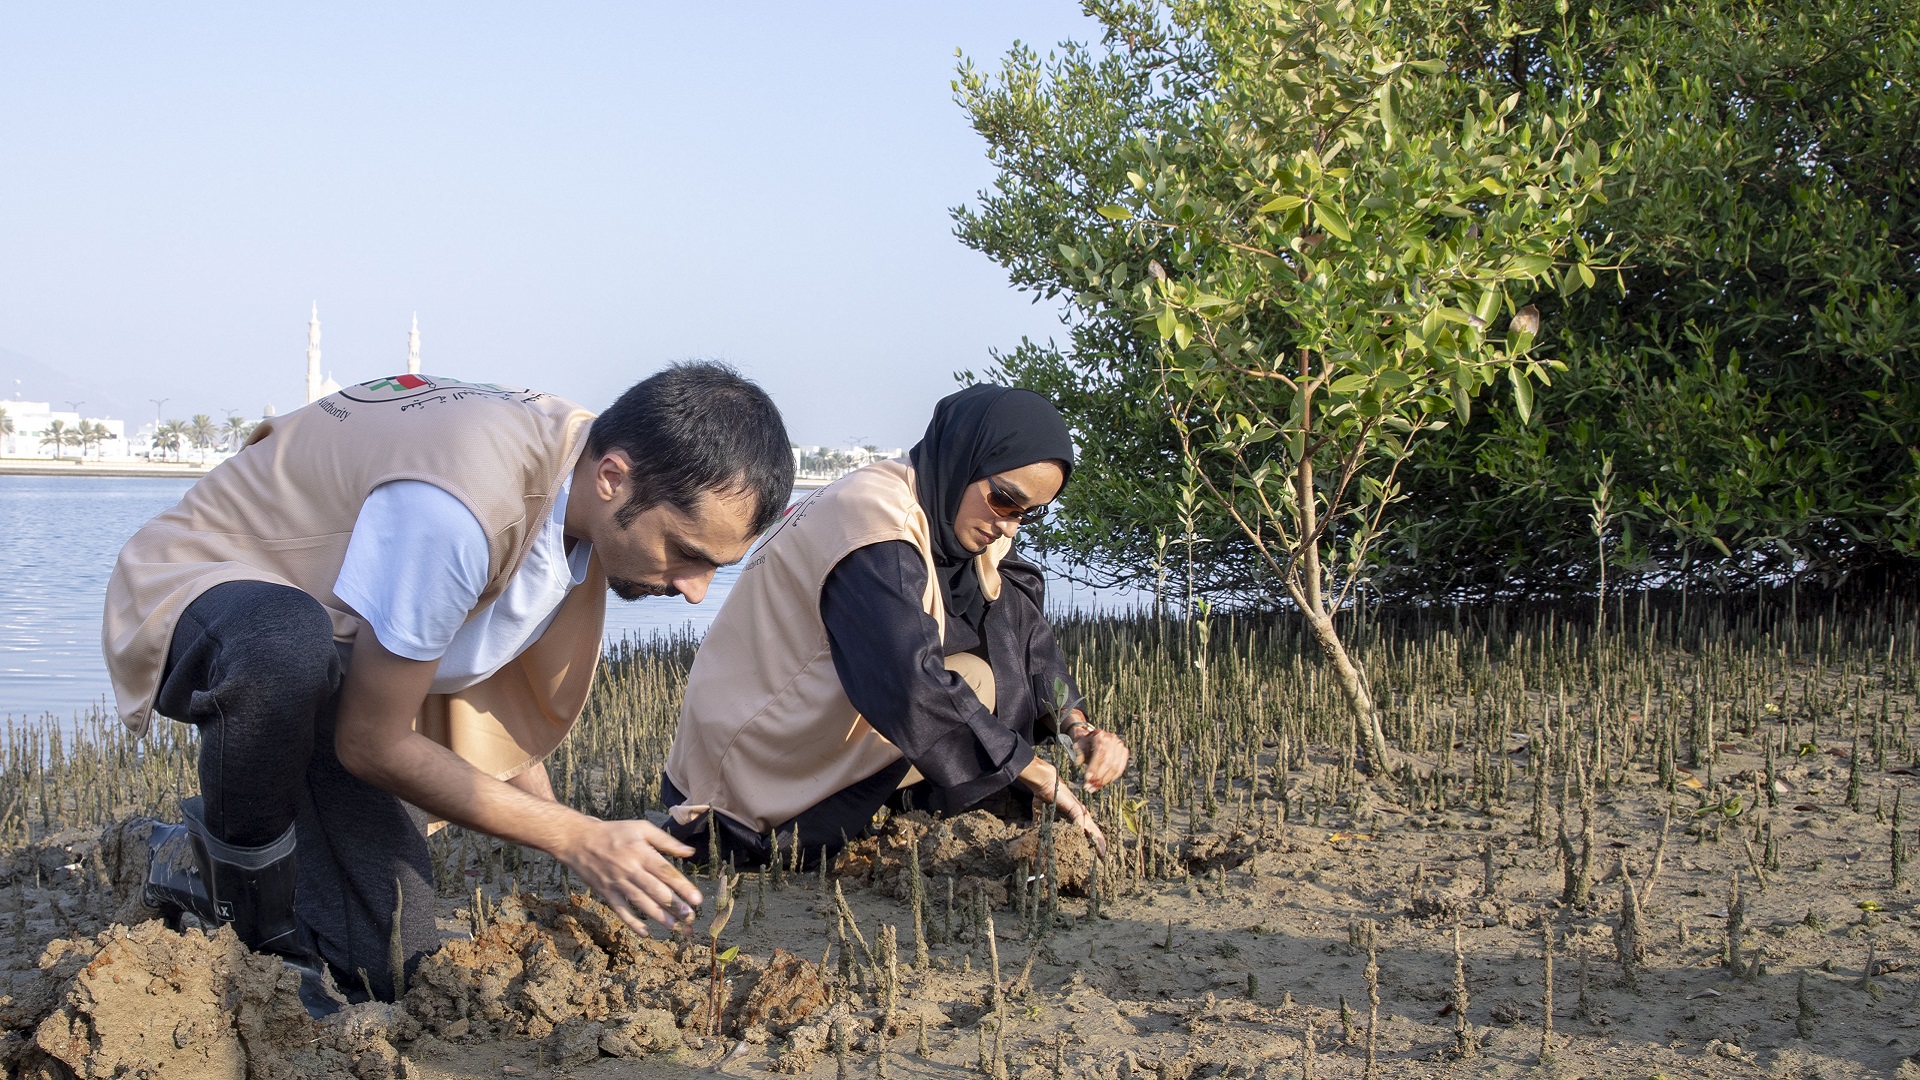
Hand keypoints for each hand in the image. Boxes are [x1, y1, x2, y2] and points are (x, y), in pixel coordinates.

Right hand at [552, 818, 703, 935]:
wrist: (579, 840)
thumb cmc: (614, 832)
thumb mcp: (641, 828)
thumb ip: (666, 841)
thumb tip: (690, 852)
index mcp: (641, 852)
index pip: (666, 872)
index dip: (682, 886)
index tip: (697, 899)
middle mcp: (630, 869)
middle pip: (656, 890)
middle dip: (674, 905)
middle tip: (690, 916)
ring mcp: (617, 883)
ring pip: (640, 902)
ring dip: (658, 916)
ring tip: (674, 926)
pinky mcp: (606, 893)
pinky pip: (621, 910)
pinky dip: (632, 922)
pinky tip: (645, 933)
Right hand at [1018, 756, 1107, 856]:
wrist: (1045, 783)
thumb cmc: (1045, 797)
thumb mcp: (1045, 816)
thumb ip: (1044, 825)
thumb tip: (1036, 835)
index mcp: (1075, 817)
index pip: (1086, 831)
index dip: (1091, 841)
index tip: (1095, 853)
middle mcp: (1080, 815)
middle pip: (1093, 832)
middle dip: (1098, 844)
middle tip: (1103, 856)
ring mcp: (1079, 812)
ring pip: (1092, 829)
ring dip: (1097, 841)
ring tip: (1101, 852)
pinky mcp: (1076, 808)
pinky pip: (1081, 822)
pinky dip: (1083, 831)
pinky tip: (1085, 841)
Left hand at [1064, 710, 1129, 792]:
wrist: (1095, 739)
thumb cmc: (1086, 744)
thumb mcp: (1079, 745)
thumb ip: (1078, 753)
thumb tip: (1078, 763)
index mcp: (1100, 736)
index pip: (1100, 753)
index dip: (1094, 767)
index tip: (1087, 778)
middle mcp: (1113, 740)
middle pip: (1108, 762)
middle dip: (1098, 777)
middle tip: (1089, 786)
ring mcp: (1120, 747)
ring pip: (1115, 768)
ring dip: (1104, 781)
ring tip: (1093, 788)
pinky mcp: (1124, 754)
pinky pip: (1119, 770)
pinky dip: (1110, 779)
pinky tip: (1101, 784)